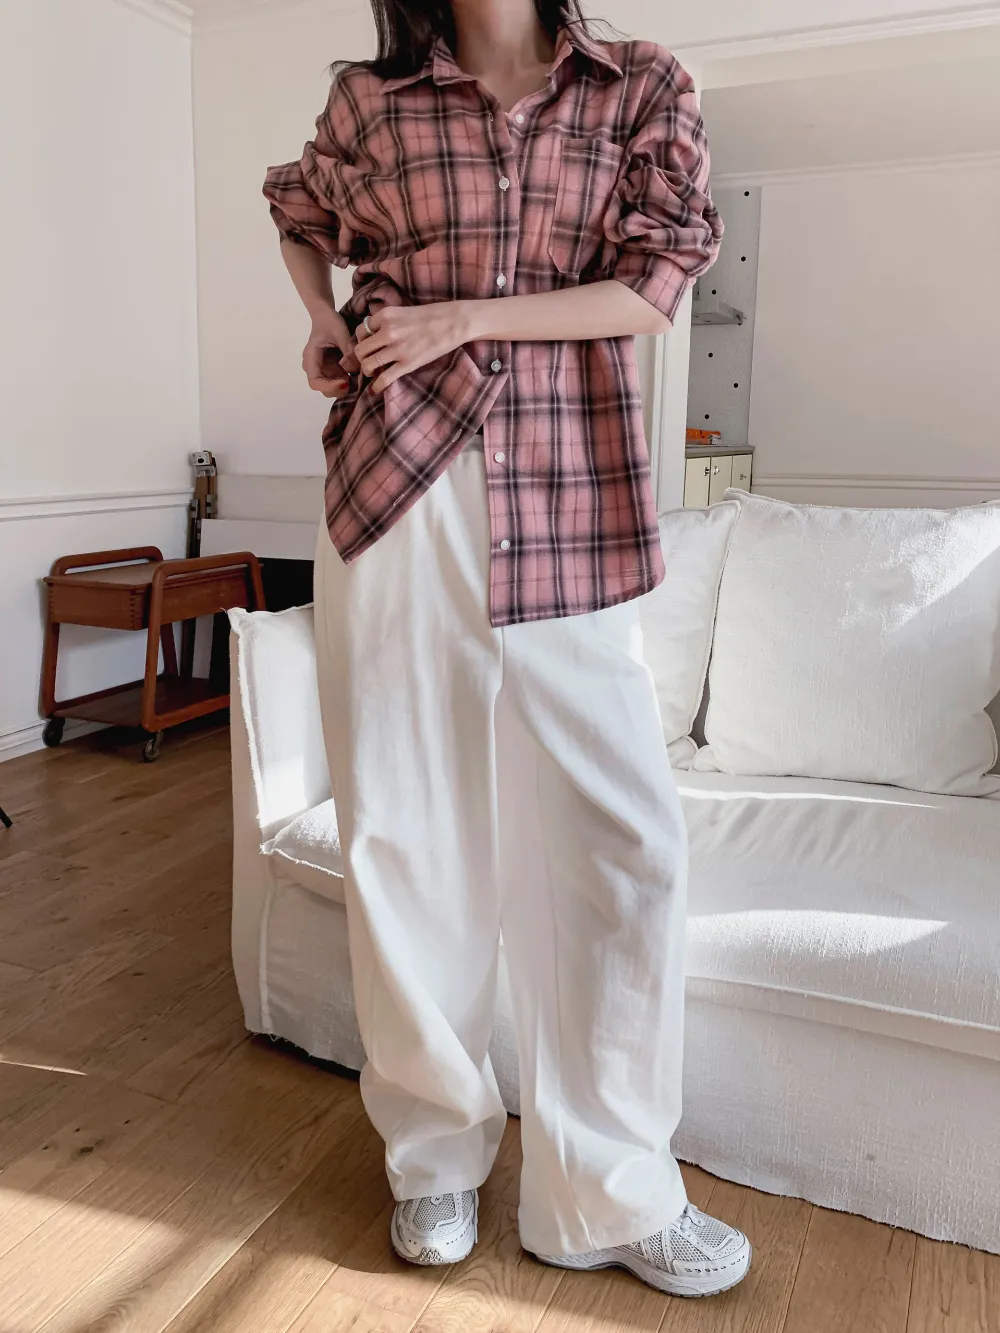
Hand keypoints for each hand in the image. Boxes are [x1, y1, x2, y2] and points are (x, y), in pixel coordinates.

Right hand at [303, 309, 358, 397]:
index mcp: (311, 359)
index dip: (329, 386)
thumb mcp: (339, 332)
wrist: (327, 316)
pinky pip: (342, 382)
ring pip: (334, 388)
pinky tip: (361, 377)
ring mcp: (325, 371)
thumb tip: (356, 368)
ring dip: (347, 388)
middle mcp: (316, 368)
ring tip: (360, 380)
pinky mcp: (334, 370)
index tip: (345, 382)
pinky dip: (351, 382)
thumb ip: (348, 349)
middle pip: (325, 389)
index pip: (315, 382)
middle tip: (355, 384)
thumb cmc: (329, 322)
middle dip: (340, 390)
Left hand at [355, 302, 473, 392]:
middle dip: (361, 357)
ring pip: (368, 364)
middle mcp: (387, 331)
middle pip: (360, 349)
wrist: (453, 321)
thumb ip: (388, 321)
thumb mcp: (404, 311)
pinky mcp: (407, 363)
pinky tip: (376, 389)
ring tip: (372, 373)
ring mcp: (397, 349)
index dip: (362, 340)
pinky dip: (377, 386)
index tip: (368, 345)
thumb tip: (376, 334)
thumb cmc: (432, 315)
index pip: (361, 330)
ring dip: (367, 371)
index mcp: (385, 316)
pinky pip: (384, 378)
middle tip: (367, 361)